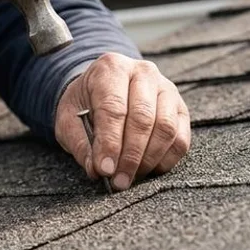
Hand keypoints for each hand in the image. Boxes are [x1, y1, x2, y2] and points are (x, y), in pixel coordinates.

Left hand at [55, 53, 190, 190]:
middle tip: (118, 181)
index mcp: (111, 68)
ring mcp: (166, 88)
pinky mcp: (180, 108)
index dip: (110, 142)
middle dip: (130, 156)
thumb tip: (97, 169)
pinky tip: (148, 170)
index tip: (105, 170)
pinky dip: (166, 160)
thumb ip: (79, 144)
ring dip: (148, 160)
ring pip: (165, 128)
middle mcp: (143, 72)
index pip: (114, 108)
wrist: (104, 89)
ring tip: (130, 177)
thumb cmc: (85, 104)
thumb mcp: (68, 119)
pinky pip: (181, 138)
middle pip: (142, 119)